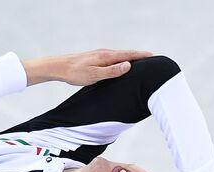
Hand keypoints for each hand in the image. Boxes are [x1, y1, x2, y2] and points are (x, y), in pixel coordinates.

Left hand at [23, 49, 153, 86]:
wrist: (59, 67)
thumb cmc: (75, 73)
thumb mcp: (95, 75)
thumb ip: (112, 71)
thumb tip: (129, 65)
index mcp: (107, 56)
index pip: (128, 55)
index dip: (141, 56)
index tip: (153, 56)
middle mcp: (105, 53)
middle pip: (126, 54)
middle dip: (139, 56)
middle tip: (151, 59)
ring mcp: (100, 55)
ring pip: (119, 56)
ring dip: (130, 58)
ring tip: (140, 63)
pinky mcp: (95, 59)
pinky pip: (113, 59)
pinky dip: (121, 61)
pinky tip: (121, 66)